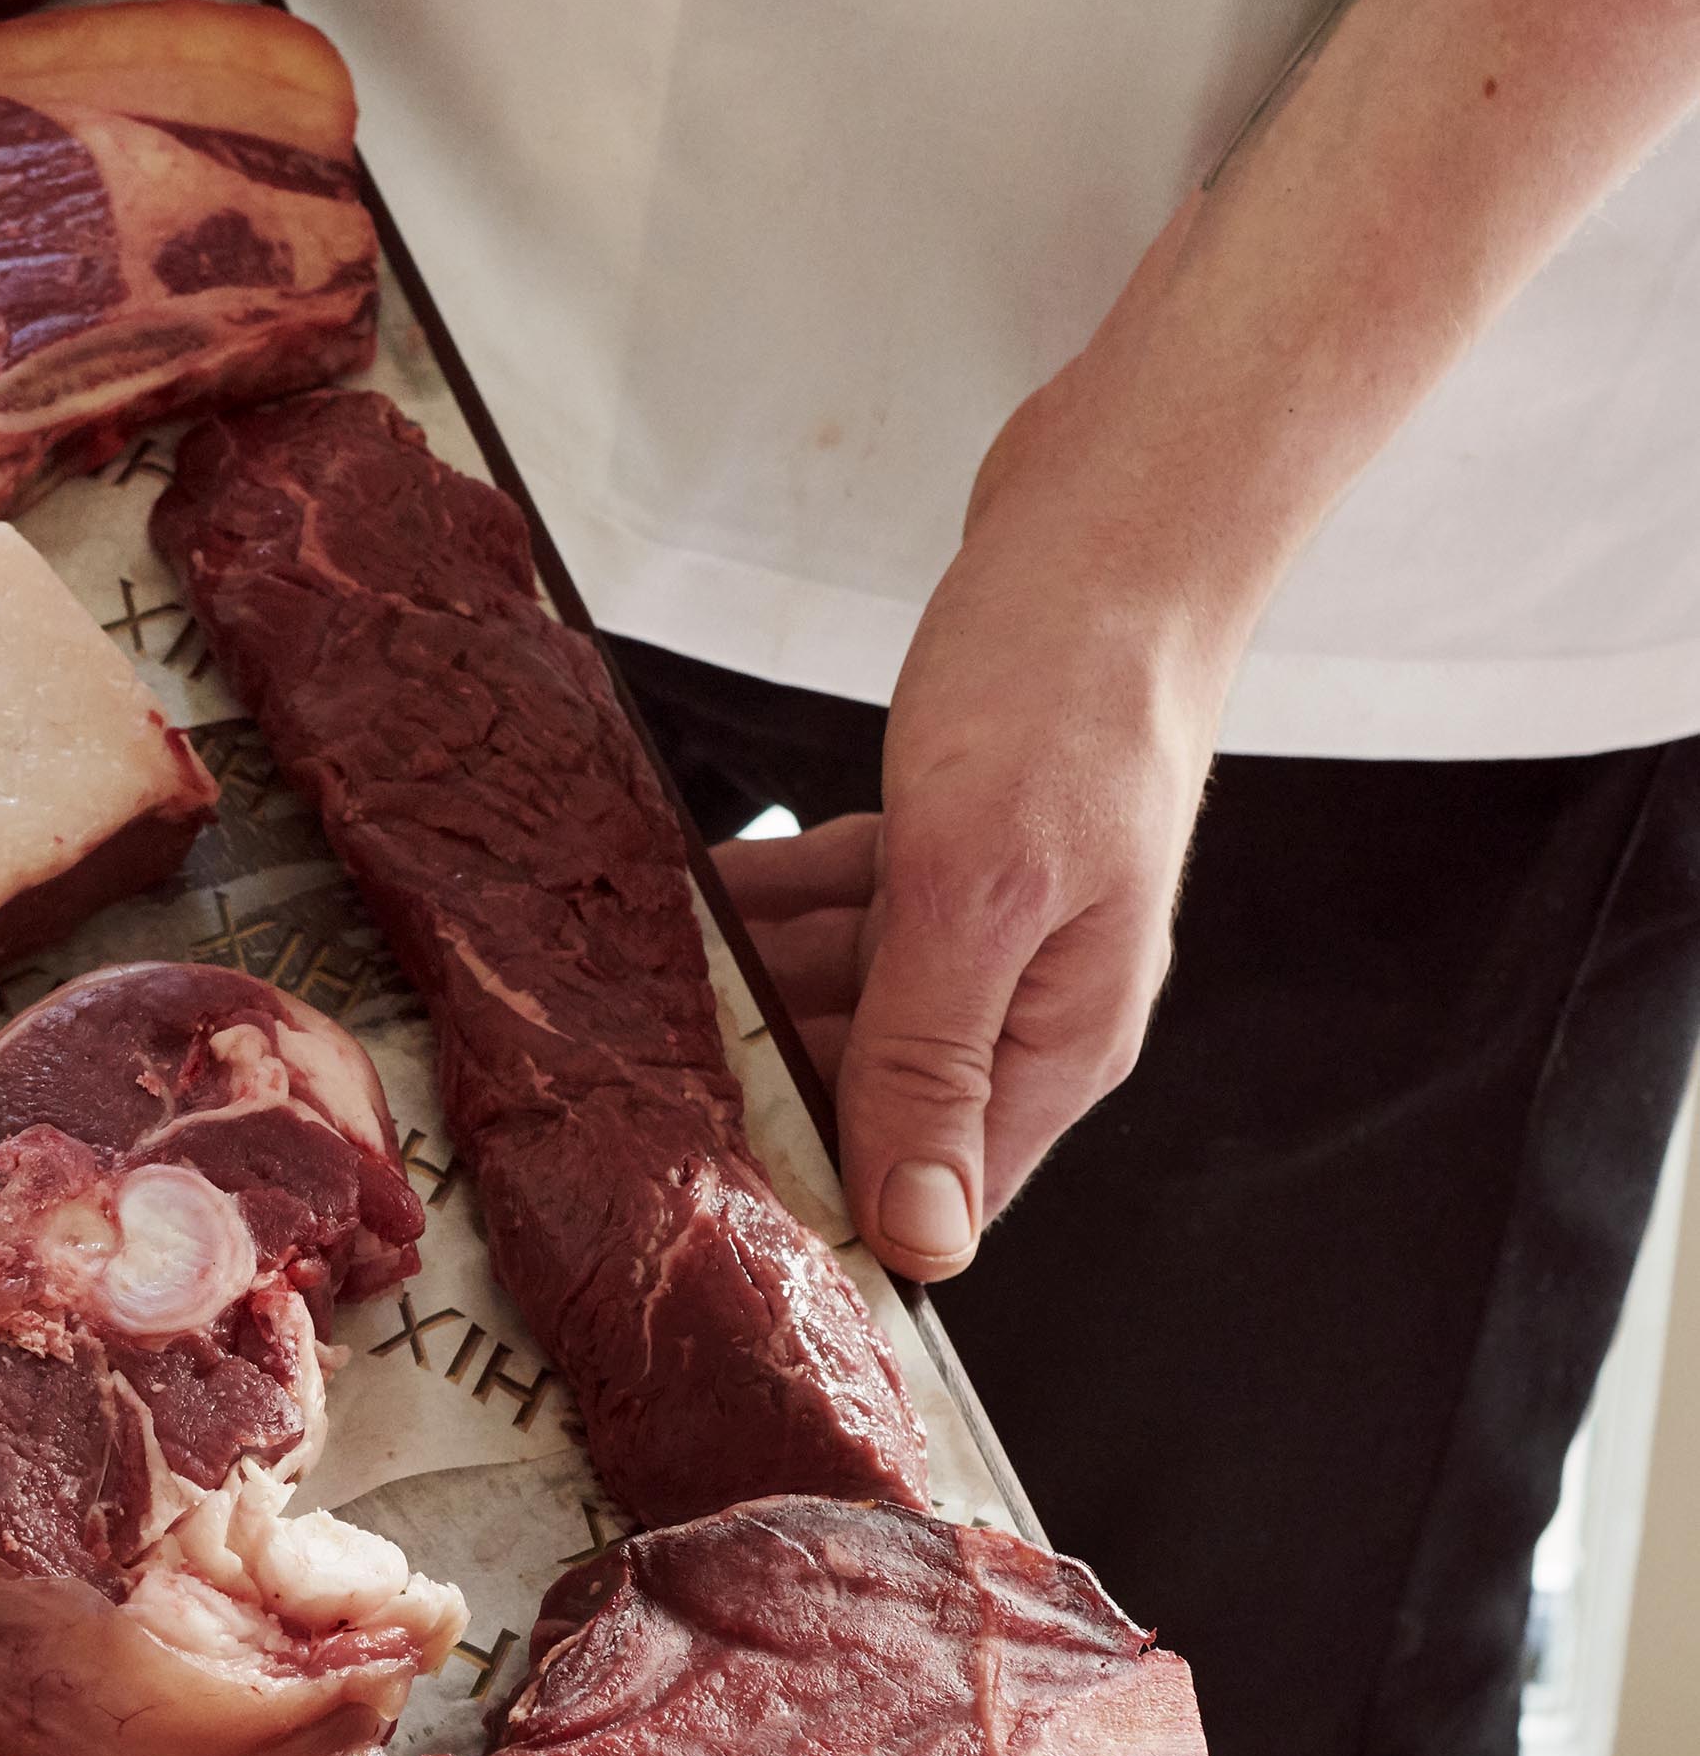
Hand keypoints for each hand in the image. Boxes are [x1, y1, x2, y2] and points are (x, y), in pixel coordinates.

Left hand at [718, 213, 1257, 1285]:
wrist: (1119, 519)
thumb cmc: (1067, 685)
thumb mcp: (975, 889)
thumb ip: (931, 1061)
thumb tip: (921, 1236)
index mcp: (1058, 1040)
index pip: (939, 1193)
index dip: (828, 1210)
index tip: (707, 1201)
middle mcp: (1033, 1000)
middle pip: (880, 1104)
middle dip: (764, 1090)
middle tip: (637, 1079)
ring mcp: (1000, 923)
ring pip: (852, 1003)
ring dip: (754, 993)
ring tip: (640, 984)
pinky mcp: (961, 849)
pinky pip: (851, 913)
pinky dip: (780, 908)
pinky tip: (704, 895)